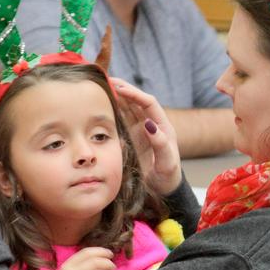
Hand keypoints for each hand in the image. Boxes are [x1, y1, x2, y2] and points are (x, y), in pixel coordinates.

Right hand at [112, 78, 181, 194]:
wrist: (163, 188)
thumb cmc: (167, 175)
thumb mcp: (166, 161)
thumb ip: (160, 143)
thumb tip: (149, 124)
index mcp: (162, 126)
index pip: (148, 103)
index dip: (135, 94)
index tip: (121, 88)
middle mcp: (151, 124)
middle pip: (137, 101)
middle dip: (124, 89)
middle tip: (108, 80)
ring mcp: (140, 130)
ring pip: (128, 108)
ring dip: (117, 97)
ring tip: (102, 87)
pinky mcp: (132, 138)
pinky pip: (122, 120)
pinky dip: (113, 111)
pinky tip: (102, 106)